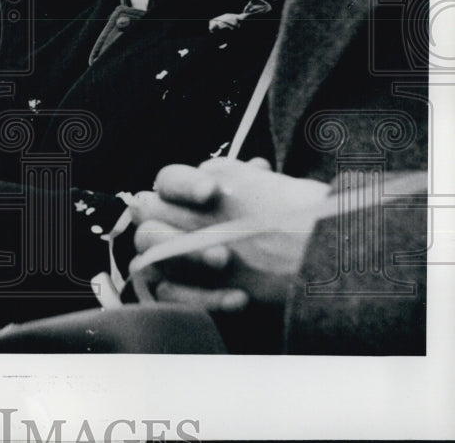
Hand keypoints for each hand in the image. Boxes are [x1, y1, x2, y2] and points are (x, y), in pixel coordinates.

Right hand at [129, 157, 330, 309]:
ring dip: (184, 259)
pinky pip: (169, 295)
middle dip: (175, 228)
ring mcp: (175, 258)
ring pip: (148, 255)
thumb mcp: (283, 200)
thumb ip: (261, 182)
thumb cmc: (297, 232)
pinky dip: (200, 298)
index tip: (210, 193)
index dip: (182, 185)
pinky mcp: (181, 292)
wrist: (320, 276)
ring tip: (225, 264)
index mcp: (194, 194)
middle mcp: (177, 222)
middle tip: (219, 246)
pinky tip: (239, 298)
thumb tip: (256, 167)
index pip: (167, 180)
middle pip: (146, 216)